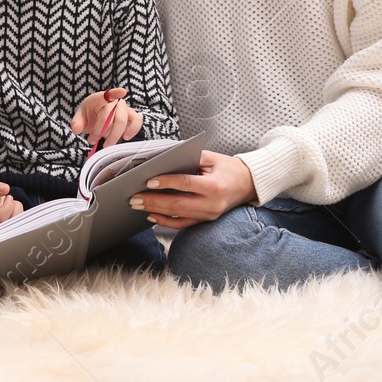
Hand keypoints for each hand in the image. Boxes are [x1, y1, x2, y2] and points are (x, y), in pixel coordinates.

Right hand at [0, 178, 23, 227]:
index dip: (8, 206)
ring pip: (18, 223)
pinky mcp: (8, 226)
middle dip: (15, 208)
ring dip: (18, 209)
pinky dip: (19, 212)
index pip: (0, 217)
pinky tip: (13, 207)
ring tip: (10, 203)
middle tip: (9, 199)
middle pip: (10, 223)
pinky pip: (20, 222)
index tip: (8, 196)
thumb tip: (6, 188)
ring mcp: (1, 227)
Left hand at [70, 87, 142, 147]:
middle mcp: (114, 102)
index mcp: (100, 98)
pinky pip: (137, 122)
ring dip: (113, 136)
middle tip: (92, 140)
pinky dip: (133, 130)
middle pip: (111, 115)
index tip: (122, 92)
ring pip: (123, 121)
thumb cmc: (90, 115)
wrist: (97, 118)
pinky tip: (125, 137)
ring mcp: (124, 109)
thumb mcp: (80, 118)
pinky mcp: (132, 117)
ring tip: (106, 145)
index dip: (115, 93)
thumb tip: (76, 129)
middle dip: (100, 131)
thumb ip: (77, 123)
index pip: (108, 94)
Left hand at [127, 149, 256, 228]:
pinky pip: (182, 224)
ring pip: (177, 216)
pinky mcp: (205, 220)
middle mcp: (212, 204)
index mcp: (214, 186)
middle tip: (134, 197)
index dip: (166, 183)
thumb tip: (162, 160)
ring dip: (155, 211)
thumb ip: (189, 158)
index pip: (185, 184)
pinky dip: (165, 221)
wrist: (248, 184)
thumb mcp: (212, 158)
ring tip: (137, 205)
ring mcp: (209, 215)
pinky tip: (151, 216)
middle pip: (177, 204)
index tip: (148, 181)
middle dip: (153, 201)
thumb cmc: (228, 168)